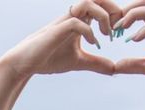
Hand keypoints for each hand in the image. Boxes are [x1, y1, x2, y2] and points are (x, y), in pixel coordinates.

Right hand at [0, 0, 120, 78]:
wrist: (25, 63)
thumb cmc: (49, 58)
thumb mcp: (79, 61)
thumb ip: (96, 63)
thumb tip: (113, 69)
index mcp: (79, 19)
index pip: (101, 4)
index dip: (115, 13)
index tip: (119, 32)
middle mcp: (73, 16)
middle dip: (113, 8)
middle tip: (117, 28)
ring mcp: (65, 21)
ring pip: (88, 2)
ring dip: (103, 16)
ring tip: (107, 34)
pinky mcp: (57, 30)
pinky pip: (77, 23)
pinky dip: (89, 32)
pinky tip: (93, 44)